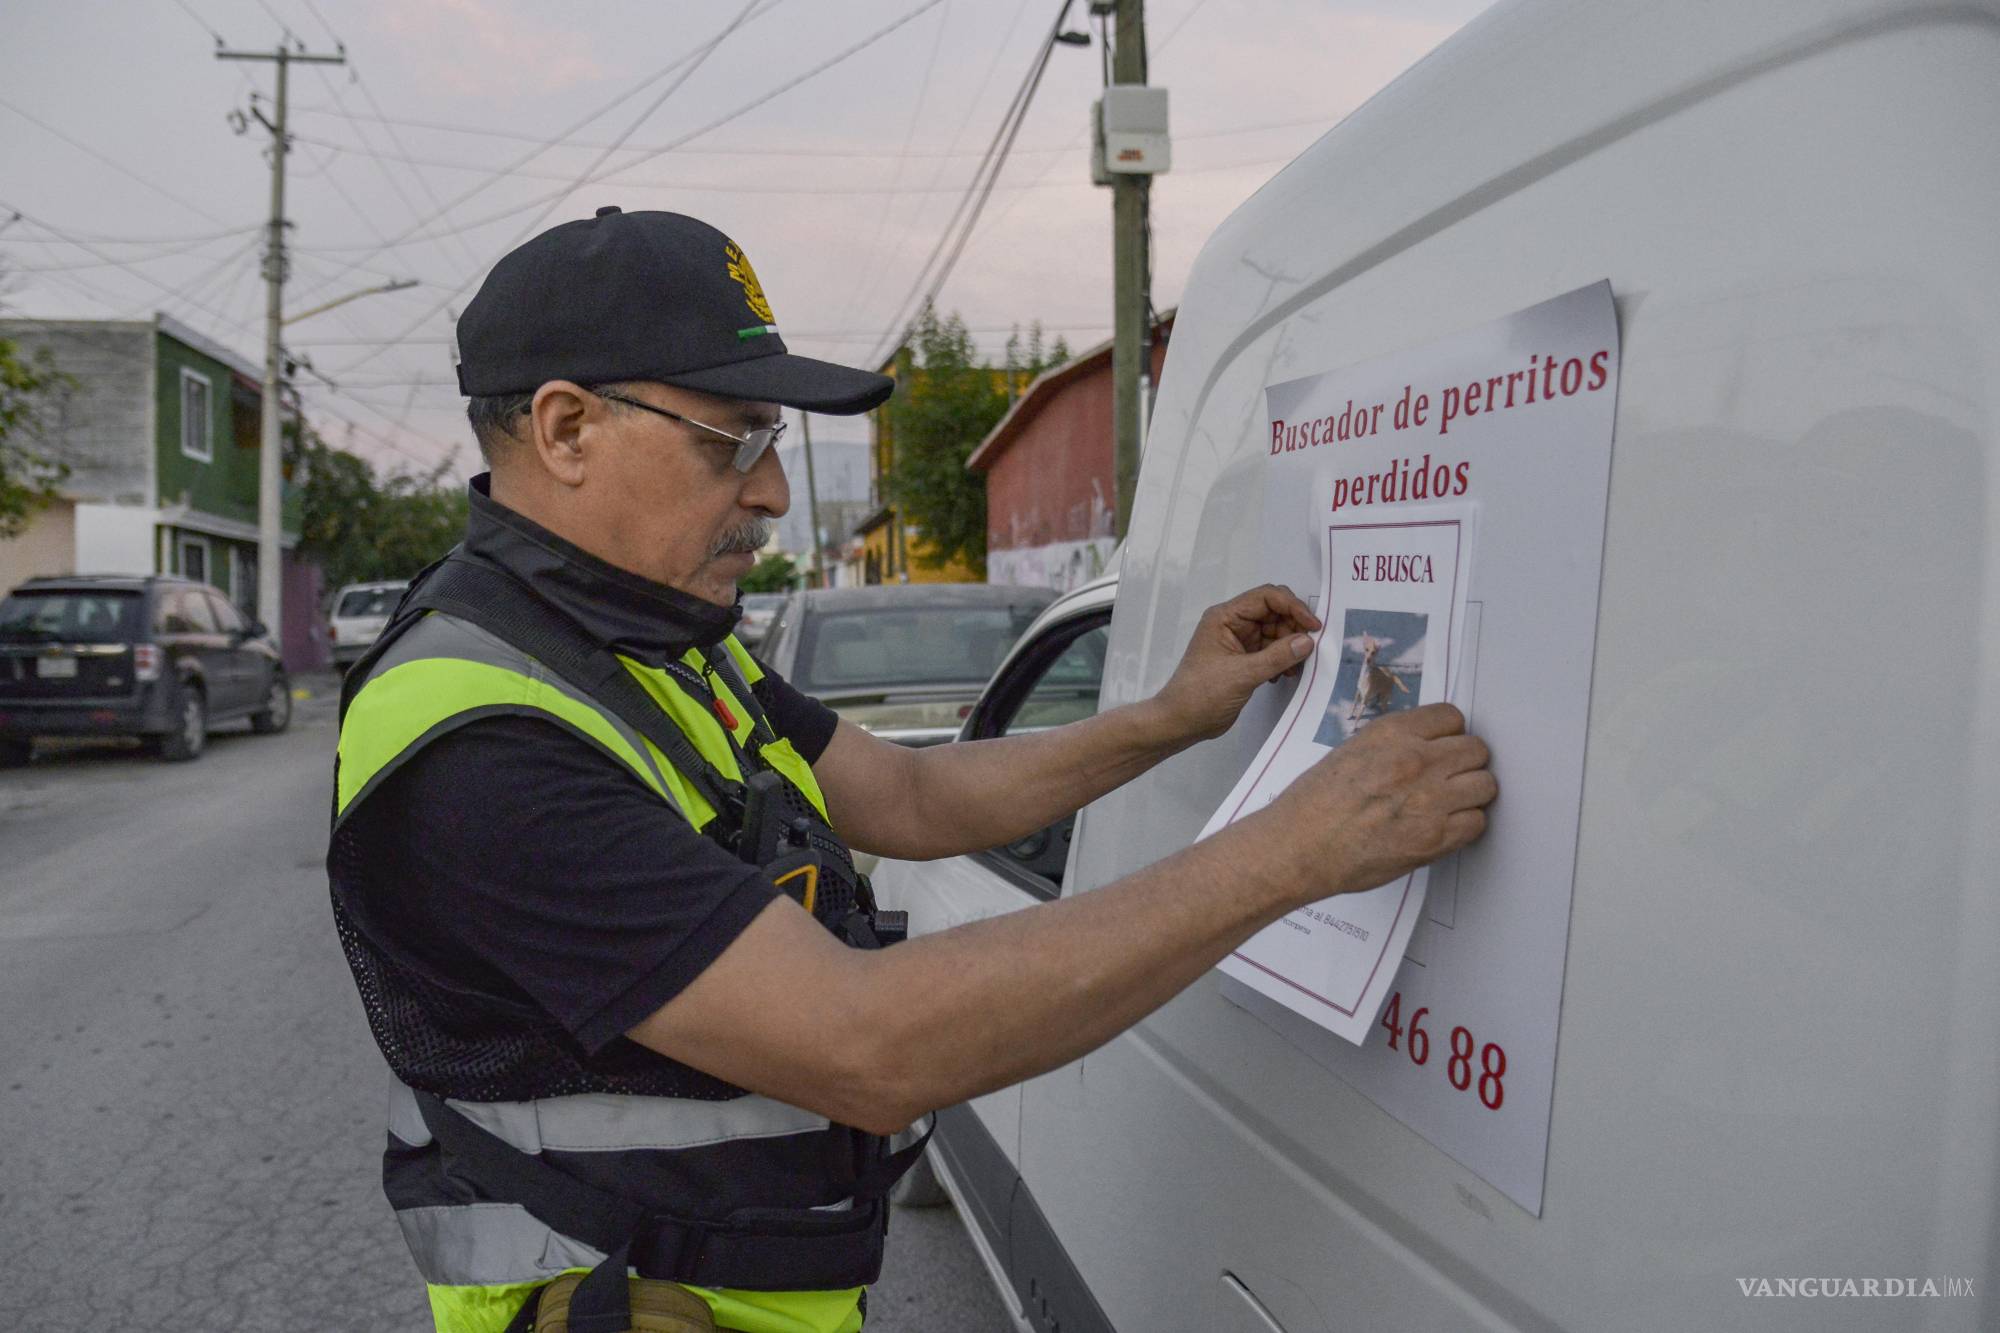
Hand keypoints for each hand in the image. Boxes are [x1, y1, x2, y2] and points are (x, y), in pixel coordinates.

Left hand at [1151, 585, 1322, 743]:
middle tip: (1308, 648)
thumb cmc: (1199, 695)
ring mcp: (1239, 642)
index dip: (1293, 606)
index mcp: (1224, 617)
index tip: (1313, 626)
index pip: (1265, 597)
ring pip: (1276, 632)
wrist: (1182, 722)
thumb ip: (1276, 657)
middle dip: (1294, 628)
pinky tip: (1285, 675)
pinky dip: (1283, 659)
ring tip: (1295, 667)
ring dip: (1290, 646)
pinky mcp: (1245, 660)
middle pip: (1274, 612)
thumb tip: (1306, 641)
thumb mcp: (1241, 675)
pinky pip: (1272, 650)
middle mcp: (1232, 624)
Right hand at [1263, 703, 1495, 899]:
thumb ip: (1393, 745)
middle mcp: (1415, 761)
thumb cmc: (1313, 804)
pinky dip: (1465, 825)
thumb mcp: (1350, 751)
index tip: (1443, 746)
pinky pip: (1477, 823)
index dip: (1449, 734)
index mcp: (1392, 734)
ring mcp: (1429, 800)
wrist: (1298, 848)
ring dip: (1471, 794)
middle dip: (1465, 763)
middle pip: (1476, 750)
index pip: (1452, 717)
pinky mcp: (1434, 838)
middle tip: (1450, 777)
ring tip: (1451, 802)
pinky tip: (1445, 826)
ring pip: (1485, 785)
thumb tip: (1425, 746)